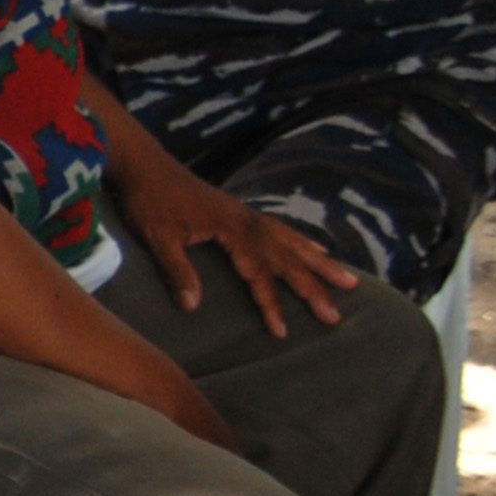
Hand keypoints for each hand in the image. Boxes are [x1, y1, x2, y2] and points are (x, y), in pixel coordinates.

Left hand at [113, 154, 357, 337]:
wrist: (145, 164)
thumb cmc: (149, 200)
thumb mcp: (158, 238)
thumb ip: (177, 271)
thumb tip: (192, 306)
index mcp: (232, 229)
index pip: (259, 273)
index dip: (270, 303)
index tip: (282, 331)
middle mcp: (248, 221)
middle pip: (288, 259)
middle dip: (313, 288)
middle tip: (335, 315)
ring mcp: (247, 215)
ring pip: (293, 243)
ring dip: (320, 264)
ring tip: (349, 282)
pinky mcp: (241, 212)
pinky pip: (282, 230)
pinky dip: (303, 242)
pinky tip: (317, 249)